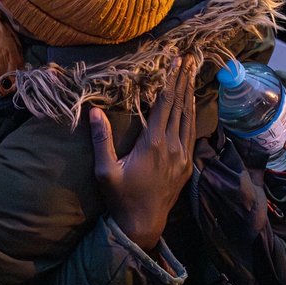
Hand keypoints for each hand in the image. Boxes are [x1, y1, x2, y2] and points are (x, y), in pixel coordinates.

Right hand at [90, 57, 196, 250]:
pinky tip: (191, 105)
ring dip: (190, 95)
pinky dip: (192, 115)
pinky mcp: (186, 165)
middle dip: (184, 81)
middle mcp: (172, 146)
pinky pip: (191, 133)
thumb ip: (101, 139)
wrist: (143, 224)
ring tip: (191, 75)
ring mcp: (182, 156)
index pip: (165, 104)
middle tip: (189, 60)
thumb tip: (93, 111)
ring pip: (189, 118)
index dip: (171, 81)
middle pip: (180, 106)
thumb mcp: (105, 170)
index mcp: (154, 143)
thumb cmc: (121, 197)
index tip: (176, 62)